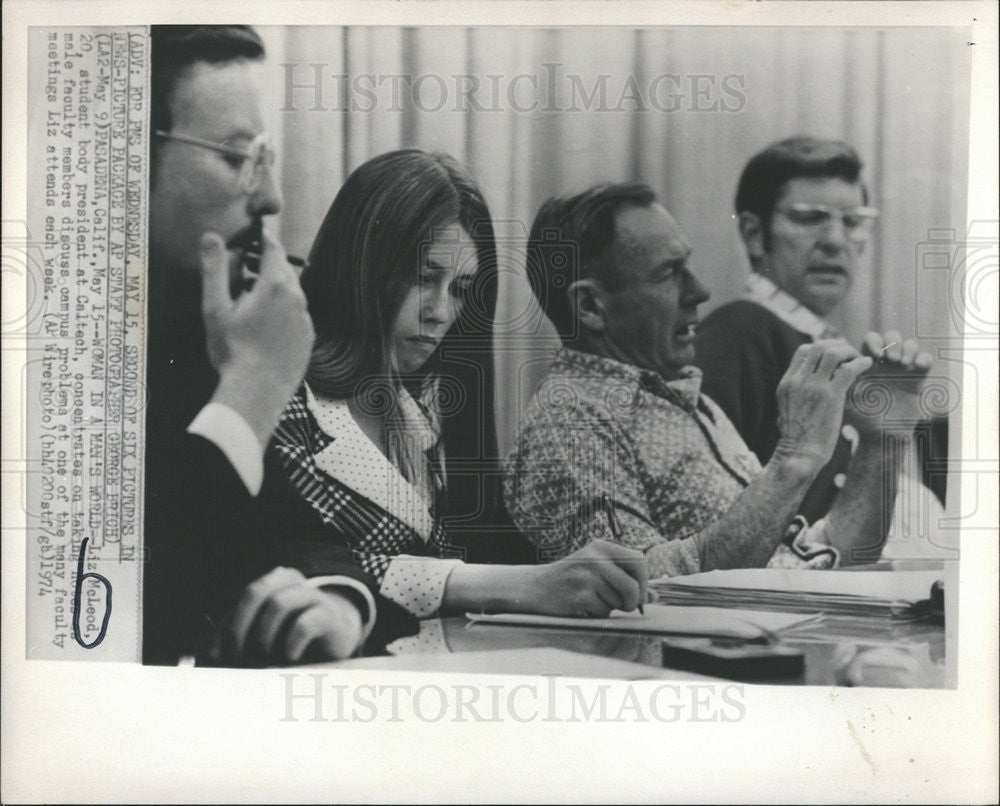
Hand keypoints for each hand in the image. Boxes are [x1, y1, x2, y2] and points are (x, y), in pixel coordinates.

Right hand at [200, 231, 314, 446]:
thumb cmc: (233, 351)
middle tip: (247, 261)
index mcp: (276, 286)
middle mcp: (297, 299)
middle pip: (284, 270)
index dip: (263, 237)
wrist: (258, 391)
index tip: (257, 231)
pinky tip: (265, 322)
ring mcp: (305, 320)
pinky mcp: (308, 339)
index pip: (273, 249)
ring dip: (274, 288)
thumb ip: (214, 269)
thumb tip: (211, 237)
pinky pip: (296, 315)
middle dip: (266, 262)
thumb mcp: (215, 308)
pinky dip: (283, 311)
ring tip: (251, 293)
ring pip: (292, 293)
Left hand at [211, 567, 364, 665]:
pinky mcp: (329, 616)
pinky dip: (290, 642)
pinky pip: (304, 622)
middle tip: (235, 657)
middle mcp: (292, 582)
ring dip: (264, 635)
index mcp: (272, 582)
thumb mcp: (261, 637)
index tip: (217, 659)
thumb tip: (204, 656)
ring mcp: (313, 596)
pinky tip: (288, 657)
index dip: (224, 628)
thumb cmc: (291, 639)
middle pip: (256, 590)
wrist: (336, 639)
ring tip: (265, 657)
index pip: (240, 598)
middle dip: (239, 626)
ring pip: (279, 603)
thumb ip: (237, 639)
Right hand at [522, 539, 648, 616]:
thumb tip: (656, 596)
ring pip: (619, 602)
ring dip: (611, 608)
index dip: (645, 581)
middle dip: (633, 602)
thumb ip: (624, 578)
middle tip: (623, 605)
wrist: (534, 587)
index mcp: (601, 546)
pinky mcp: (579, 595)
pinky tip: (583, 606)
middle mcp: (595, 558)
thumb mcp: (595, 568)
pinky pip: (603, 612)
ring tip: (593, 600)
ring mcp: (586, 576)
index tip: (638, 593)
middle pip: (633, 586)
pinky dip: (597, 614)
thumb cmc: (570, 579)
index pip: (640, 561)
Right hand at [774, 340, 872, 469]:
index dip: (821, 348)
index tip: (834, 355)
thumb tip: (802, 391)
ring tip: (859, 358)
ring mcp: (813, 387)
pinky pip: (848, 370)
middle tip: (850, 353)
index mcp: (787, 383)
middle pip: (817, 347)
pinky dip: (860, 363)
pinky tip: (868, 365)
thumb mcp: (787, 410)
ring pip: (832, 353)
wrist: (799, 454)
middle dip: (836, 345)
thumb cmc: (797, 438)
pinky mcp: (830, 396)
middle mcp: (798, 381)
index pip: (803, 352)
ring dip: (849, 351)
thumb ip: (796, 395)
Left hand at [846, 331, 933, 432]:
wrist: (880, 434)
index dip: (874, 342)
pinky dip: (923, 357)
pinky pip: (926, 358)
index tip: (873, 355)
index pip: (871, 340)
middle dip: (891, 342)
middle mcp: (887, 363)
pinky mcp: (919, 377)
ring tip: (901, 363)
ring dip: (906, 348)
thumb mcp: (846, 396)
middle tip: (889, 359)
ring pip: (909, 343)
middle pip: (890, 337)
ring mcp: (904, 369)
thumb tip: (831, 364)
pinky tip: (916, 366)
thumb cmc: (859, 416)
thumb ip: (839, 380)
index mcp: (868, 363)